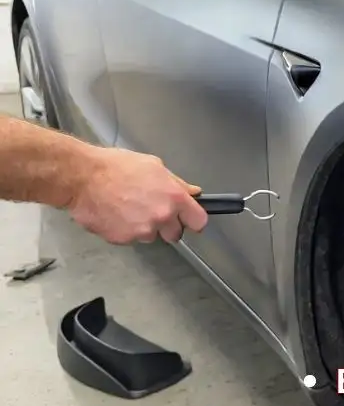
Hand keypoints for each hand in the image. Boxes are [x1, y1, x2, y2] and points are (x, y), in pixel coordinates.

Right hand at [67, 147, 208, 244]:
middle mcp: (161, 217)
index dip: (193, 220)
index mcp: (174, 198)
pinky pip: (130, 238)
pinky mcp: (123, 239)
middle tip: (152, 211)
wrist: (82, 177)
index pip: (199, 222)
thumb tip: (193, 192)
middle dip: (167, 226)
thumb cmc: (117, 166)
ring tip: (128, 208)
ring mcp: (142, 230)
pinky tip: (115, 213)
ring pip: (151, 236)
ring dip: (144, 227)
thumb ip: (177, 184)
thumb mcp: (154, 166)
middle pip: (175, 234)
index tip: (187, 218)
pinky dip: (125, 230)